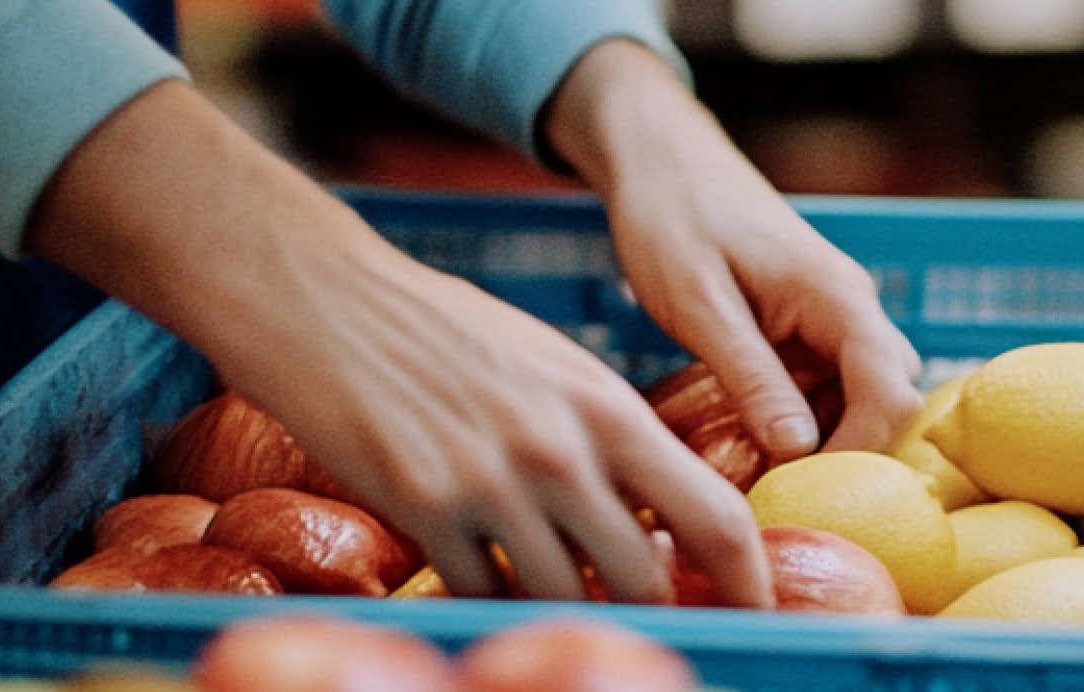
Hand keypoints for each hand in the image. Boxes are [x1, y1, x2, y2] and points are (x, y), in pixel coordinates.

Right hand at [29, 80, 770, 607]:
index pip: (715, 514)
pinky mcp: (424, 512)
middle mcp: (561, 452)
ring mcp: (491, 486)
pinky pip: (482, 592)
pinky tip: (480, 574)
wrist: (328, 302)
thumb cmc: (445, 331)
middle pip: (644, 576)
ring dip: (567, 606)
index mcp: (608, 408)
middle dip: (650, 605)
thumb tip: (657, 515)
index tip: (755, 606)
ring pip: (566, 596)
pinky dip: (489, 597)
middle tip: (644, 612)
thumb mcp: (554, 368)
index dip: (747, 579)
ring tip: (555, 591)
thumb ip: (609, 437)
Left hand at [546, 41, 923, 459]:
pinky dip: (801, 421)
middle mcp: (852, 308)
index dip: (859, 453)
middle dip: (847, 455)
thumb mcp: (700, 305)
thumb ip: (752, 377)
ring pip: (861, 399)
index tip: (800, 492)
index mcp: (838, 297)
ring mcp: (834, 318)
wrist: (660, 158)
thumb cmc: (671, 218)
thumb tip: (800, 454)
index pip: (891, 393)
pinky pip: (828, 387)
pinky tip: (753, 442)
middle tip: (780, 493)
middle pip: (890, 401)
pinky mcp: (810, 328)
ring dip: (823, 442)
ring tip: (760, 475)